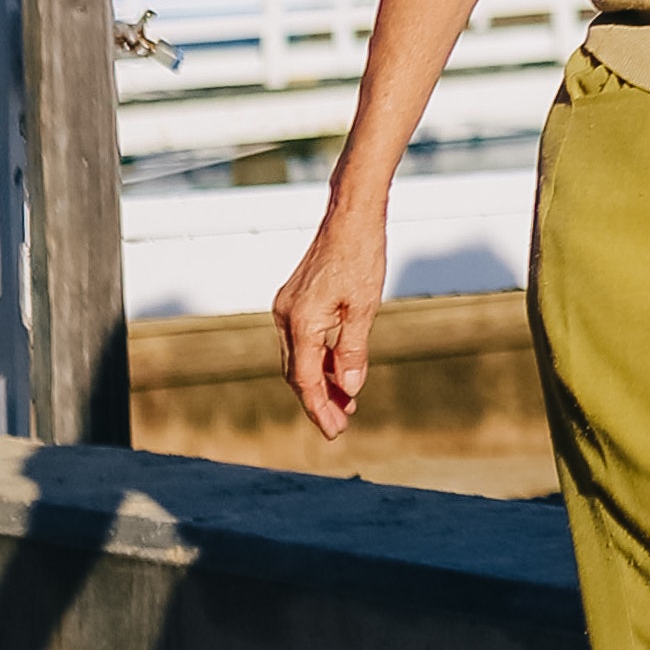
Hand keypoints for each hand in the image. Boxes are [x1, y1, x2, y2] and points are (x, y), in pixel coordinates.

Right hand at [271, 182, 388, 444]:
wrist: (350, 216)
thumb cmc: (361, 257)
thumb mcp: (364, 308)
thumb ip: (353, 351)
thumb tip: (350, 390)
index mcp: (301, 322)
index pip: (306, 380)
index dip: (320, 409)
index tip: (335, 432)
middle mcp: (286, 317)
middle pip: (297, 373)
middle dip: (318, 401)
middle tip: (341, 426)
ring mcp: (287, 307)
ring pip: (298, 358)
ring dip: (320, 382)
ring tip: (345, 404)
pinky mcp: (294, 300)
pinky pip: (302, 340)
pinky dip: (319, 359)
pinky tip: (339, 371)